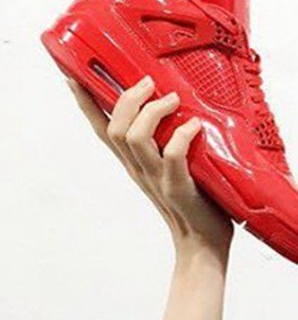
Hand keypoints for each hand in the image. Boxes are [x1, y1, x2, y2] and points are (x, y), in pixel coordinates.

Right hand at [65, 75, 233, 252]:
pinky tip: (194, 126)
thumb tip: (181, 112)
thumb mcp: (174, 170)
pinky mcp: (178, 188)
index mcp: (134, 164)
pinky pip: (172, 156)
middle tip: (147, 82)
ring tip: (171, 99)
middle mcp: (139, 170)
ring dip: (151, 112)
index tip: (73, 74)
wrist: (203, 244)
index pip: (101, 129)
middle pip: (114, 128)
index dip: (86, 102)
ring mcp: (156, 179)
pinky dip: (181, 136)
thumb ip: (169, 145)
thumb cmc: (194, 206)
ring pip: (133, 138)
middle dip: (126, 98)